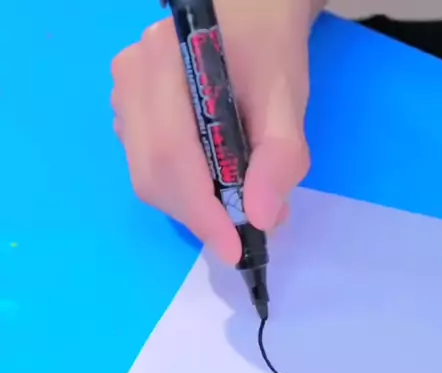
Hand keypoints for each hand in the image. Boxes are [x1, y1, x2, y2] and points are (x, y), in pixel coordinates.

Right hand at [111, 0, 323, 263]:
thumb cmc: (268, 52)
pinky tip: (211, 180)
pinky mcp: (125, 116)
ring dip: (192, 207)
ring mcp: (122, 98)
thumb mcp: (287, 100)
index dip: (201, 212)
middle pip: (154, 174)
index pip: (172, 154)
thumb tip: (261, 219)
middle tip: (244, 229)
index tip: (235, 249)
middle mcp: (131, 79)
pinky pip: (147, 170)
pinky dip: (182, 192)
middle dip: (200, 216)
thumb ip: (279, 158)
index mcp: (166, 61)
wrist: (247, 16)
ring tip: (235, 201)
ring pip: (148, 178)